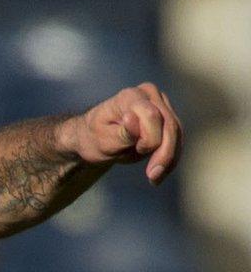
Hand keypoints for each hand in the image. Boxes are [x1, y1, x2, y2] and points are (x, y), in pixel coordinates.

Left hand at [62, 83, 181, 183]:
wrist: (95, 137)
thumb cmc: (96, 138)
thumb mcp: (103, 140)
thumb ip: (122, 133)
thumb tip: (132, 119)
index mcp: (130, 96)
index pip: (152, 116)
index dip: (150, 138)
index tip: (138, 151)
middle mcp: (149, 94)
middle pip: (169, 125)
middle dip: (165, 153)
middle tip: (153, 177)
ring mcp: (160, 103)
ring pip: (176, 132)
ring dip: (169, 158)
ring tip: (155, 177)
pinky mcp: (166, 115)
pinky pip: (176, 137)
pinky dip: (170, 156)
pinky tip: (159, 172)